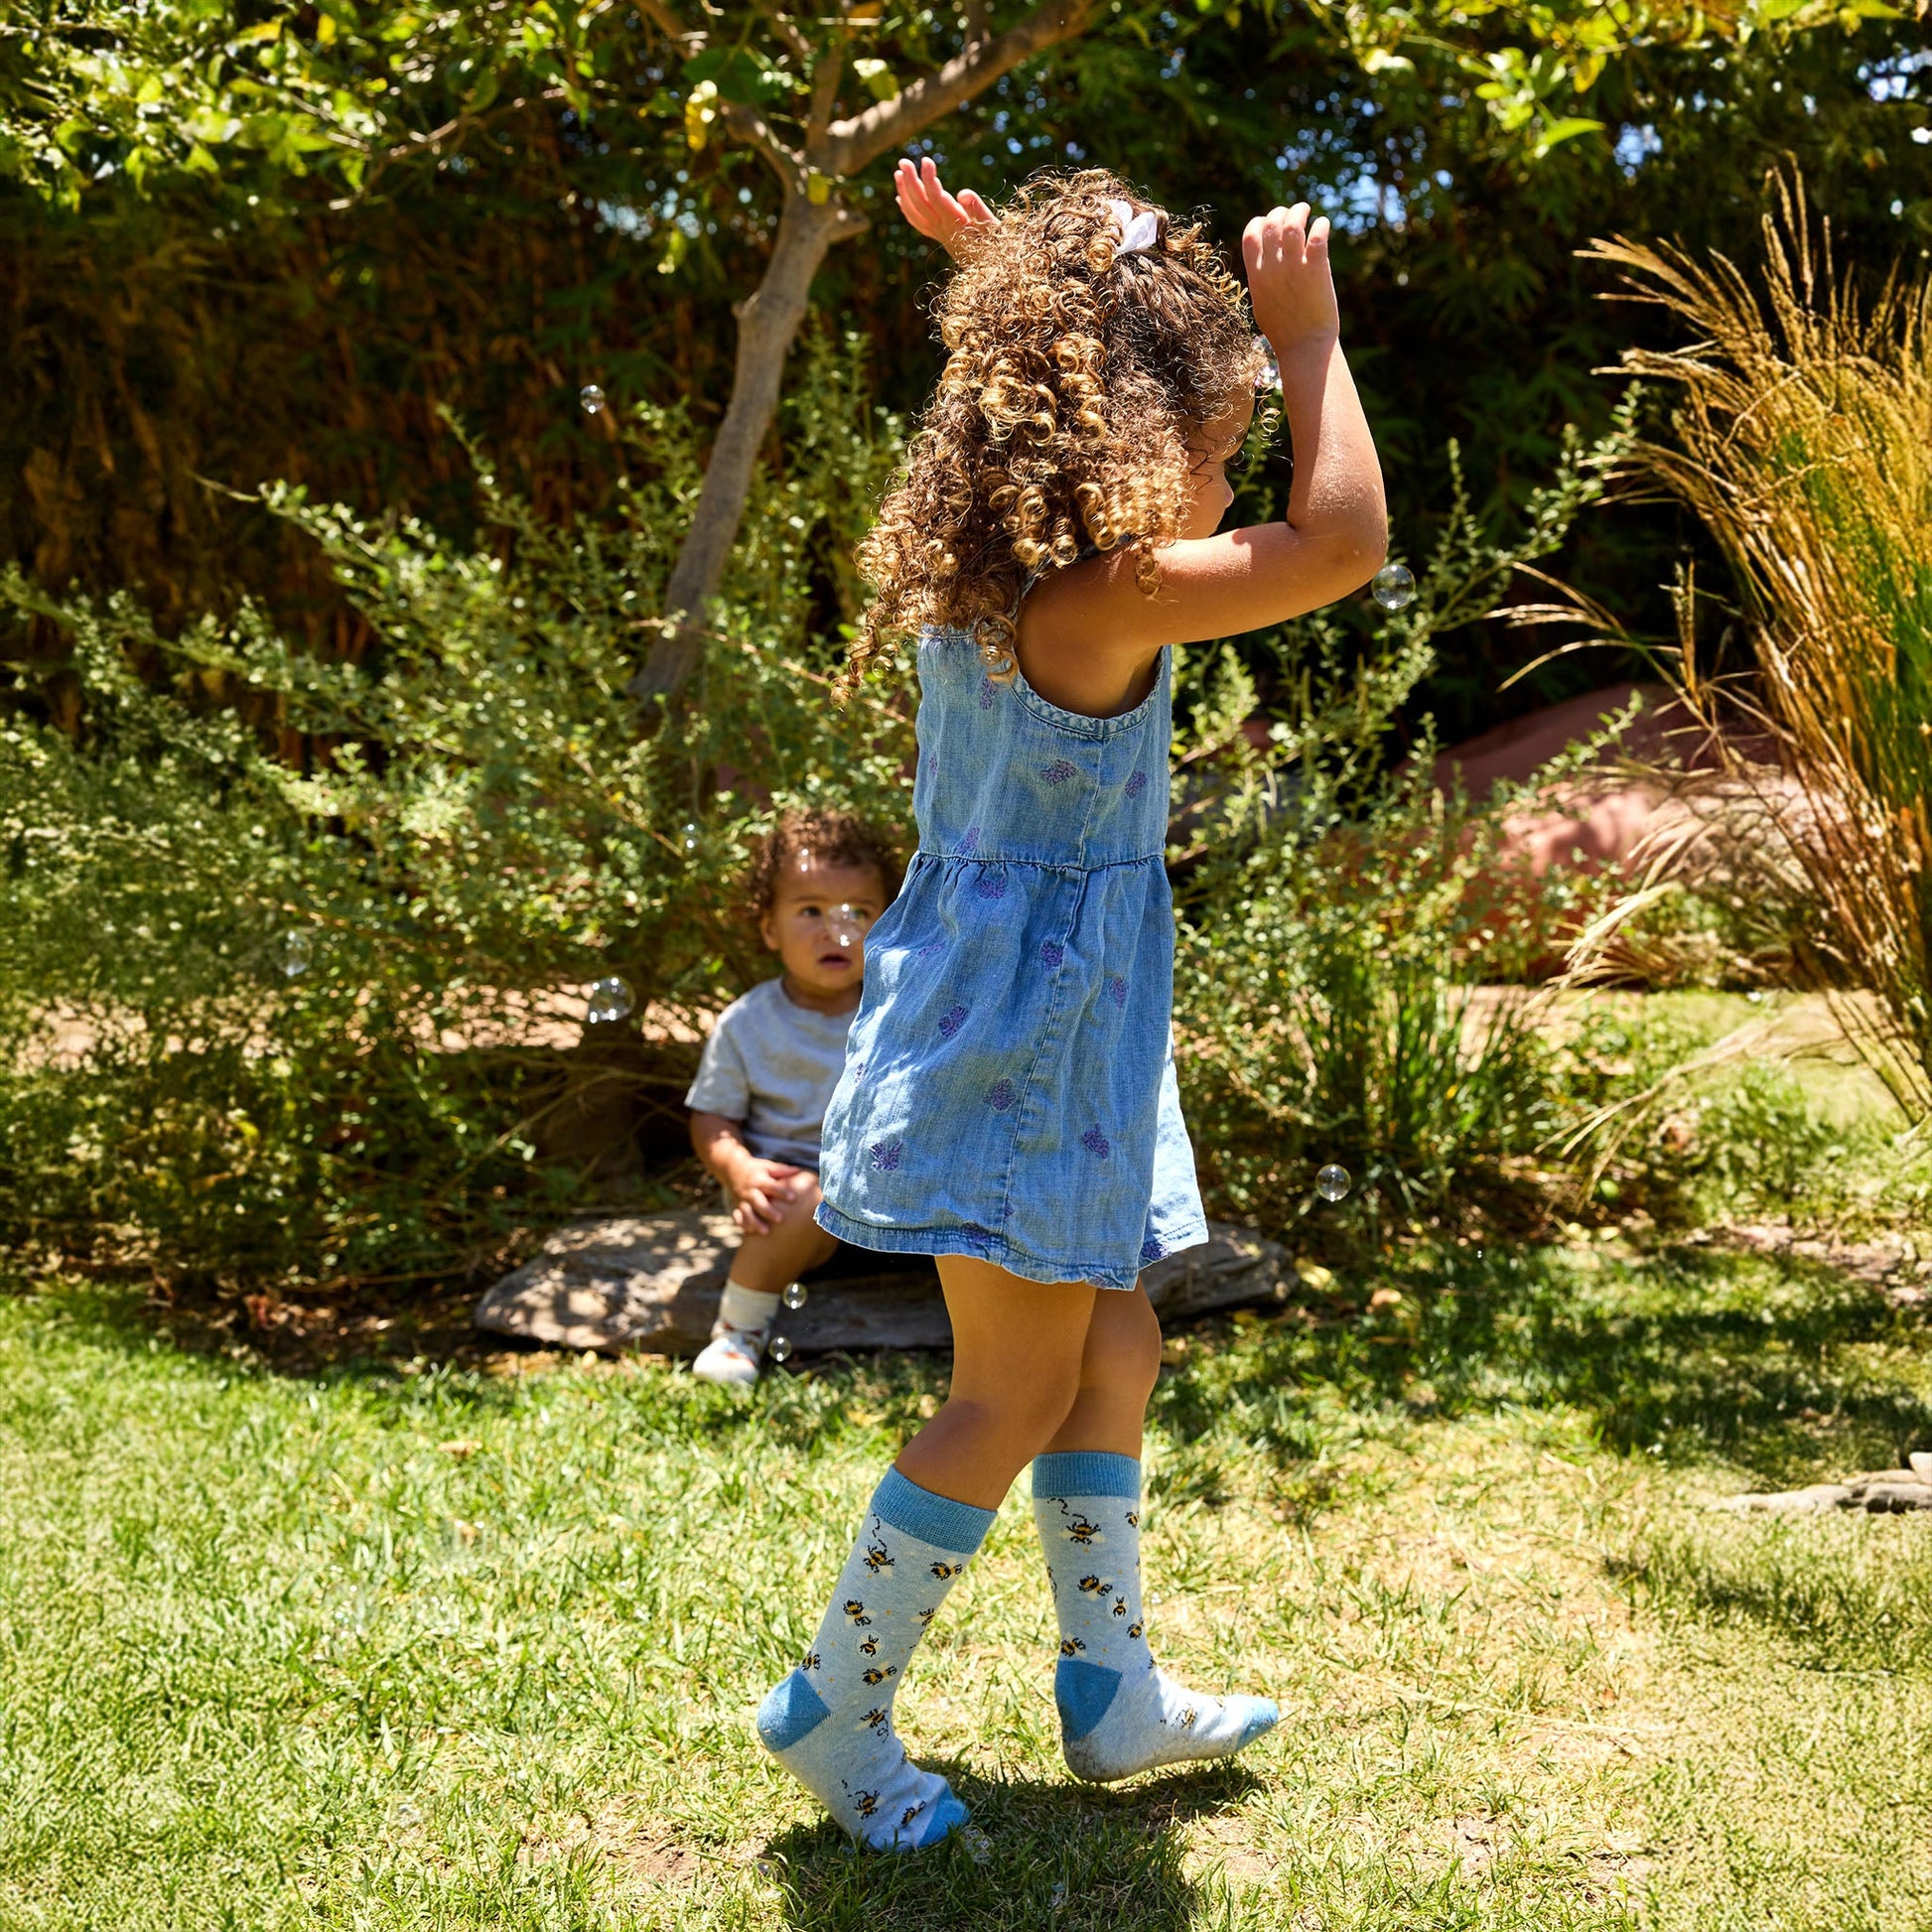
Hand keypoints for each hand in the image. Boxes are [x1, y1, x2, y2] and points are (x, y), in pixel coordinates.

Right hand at [729, 1157, 807, 1235]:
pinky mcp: (737, 1207)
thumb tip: (798, 1171)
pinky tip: (752, 1232)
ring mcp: (742, 1200)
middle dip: (768, 1211)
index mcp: (758, 1180)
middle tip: (781, 1220)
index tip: (794, 1198)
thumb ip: (781, 1170)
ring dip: (755, 1222)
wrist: (732, 1170)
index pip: (771, 1186)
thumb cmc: (756, 1169)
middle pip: (758, 1202)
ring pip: (747, 1213)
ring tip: (766, 1232)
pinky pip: (738, 1218)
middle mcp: (749, 1191)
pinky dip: (743, 1225)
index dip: (782, 1192)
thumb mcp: (767, 1166)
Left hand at [894, 156, 996, 261]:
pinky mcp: (940, 237)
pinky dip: (907, 210)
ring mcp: (939, 234)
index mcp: (955, 223)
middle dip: (910, 181)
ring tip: (898, 172)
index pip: (935, 197)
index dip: (928, 178)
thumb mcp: (993, 228)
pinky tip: (900, 198)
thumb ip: (978, 210)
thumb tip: (962, 192)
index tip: (927, 160)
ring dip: (904, 192)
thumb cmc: (997, 246)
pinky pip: (918, 223)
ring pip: (914, 213)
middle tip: (903, 161)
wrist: (991, 271)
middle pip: (920, 204)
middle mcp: (943, 229)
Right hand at [1241, 202, 1337, 351]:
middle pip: (1271, 224)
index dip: (1259, 223)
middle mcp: (1273, 268)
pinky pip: (1317, 235)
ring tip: (1306, 211)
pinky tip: (1323, 226)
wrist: (1304, 347)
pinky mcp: (1316, 269)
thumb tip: (1264, 265)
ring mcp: (1294, 267)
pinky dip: (1321, 225)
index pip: (1250, 235)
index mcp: (1257, 276)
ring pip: (1292, 224)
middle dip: (1281, 213)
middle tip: (1293, 214)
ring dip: (1299, 211)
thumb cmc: (1284, 331)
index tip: (1269, 223)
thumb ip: (1262, 280)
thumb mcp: (1263, 304)